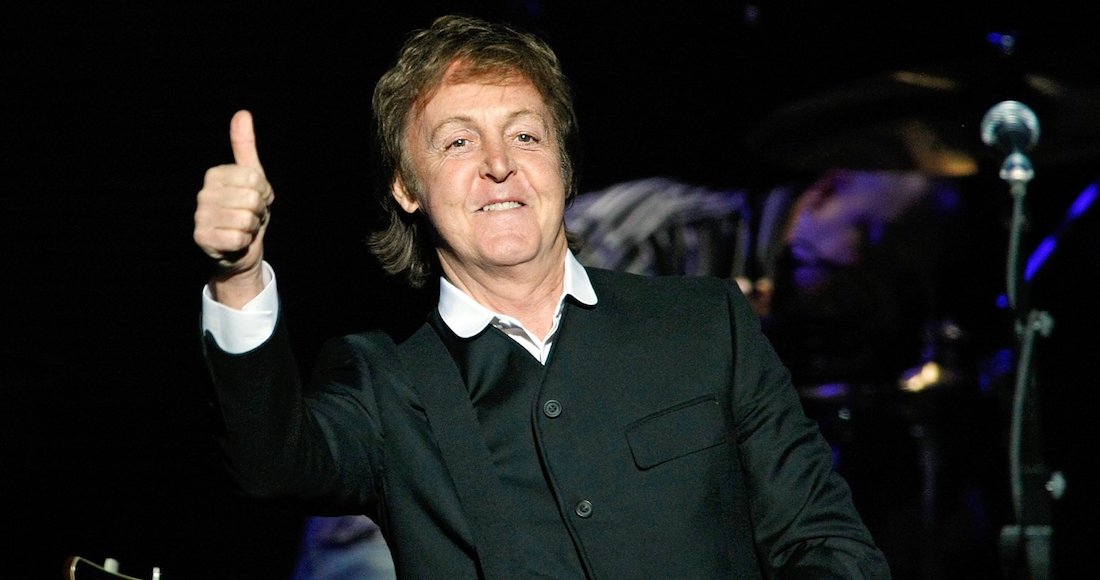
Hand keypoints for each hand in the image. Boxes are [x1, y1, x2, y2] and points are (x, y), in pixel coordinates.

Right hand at [193, 110, 273, 302]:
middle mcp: (203, 193)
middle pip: (252, 199)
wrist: (240, 247)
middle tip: (251, 215)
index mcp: (215, 174)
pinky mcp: (201, 238)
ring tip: (244, 227)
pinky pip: (238, 238)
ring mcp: (200, 216)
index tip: (258, 198)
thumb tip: (242, 113)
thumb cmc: (247, 209)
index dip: (264, 192)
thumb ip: (245, 146)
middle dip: (259, 211)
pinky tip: (236, 241)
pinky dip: (244, 242)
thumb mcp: (252, 177)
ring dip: (252, 227)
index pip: (255, 179)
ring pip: (246, 219)